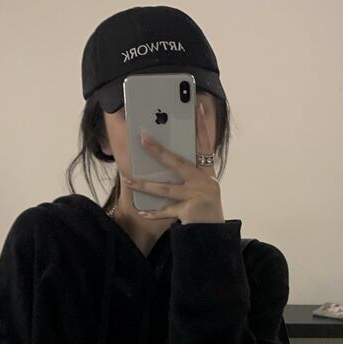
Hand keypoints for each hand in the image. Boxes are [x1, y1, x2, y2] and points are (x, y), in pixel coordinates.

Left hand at [119, 101, 223, 223]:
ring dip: (145, 185)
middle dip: (158, 150)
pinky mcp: (190, 212)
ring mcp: (197, 196)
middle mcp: (205, 182)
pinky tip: (141, 211)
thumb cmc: (205, 211)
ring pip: (166, 188)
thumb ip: (188, 176)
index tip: (196, 107)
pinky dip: (153, 213)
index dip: (201, 126)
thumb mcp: (202, 190)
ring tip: (128, 179)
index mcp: (208, 173)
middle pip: (178, 162)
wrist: (214, 236)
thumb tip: (162, 161)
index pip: (204, 144)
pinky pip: (166, 211)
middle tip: (142, 138)